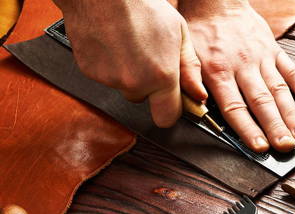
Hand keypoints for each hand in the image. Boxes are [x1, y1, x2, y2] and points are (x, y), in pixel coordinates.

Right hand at [53, 0, 206, 127]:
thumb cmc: (141, 5)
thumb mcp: (179, 33)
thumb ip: (190, 68)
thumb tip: (198, 94)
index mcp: (161, 76)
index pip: (167, 117)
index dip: (171, 110)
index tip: (172, 101)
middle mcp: (135, 83)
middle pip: (144, 100)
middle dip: (148, 86)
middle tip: (148, 58)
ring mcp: (111, 80)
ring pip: (125, 87)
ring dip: (129, 74)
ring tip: (130, 45)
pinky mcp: (91, 72)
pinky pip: (106, 77)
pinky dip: (110, 66)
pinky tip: (114, 44)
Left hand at [178, 0, 294, 151]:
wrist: (218, 2)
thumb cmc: (200, 31)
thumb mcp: (185, 54)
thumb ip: (190, 80)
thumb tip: (199, 104)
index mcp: (218, 71)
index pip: (235, 106)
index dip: (248, 129)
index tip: (259, 147)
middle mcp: (243, 67)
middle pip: (261, 102)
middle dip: (275, 127)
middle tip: (286, 147)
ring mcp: (262, 58)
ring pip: (279, 90)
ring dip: (291, 114)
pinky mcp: (274, 50)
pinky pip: (292, 70)